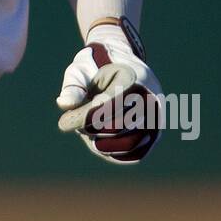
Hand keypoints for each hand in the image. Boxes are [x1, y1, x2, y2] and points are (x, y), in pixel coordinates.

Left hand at [55, 18, 161, 165]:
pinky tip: (98, 141)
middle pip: (118, 127)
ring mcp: (158, 117)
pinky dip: (113, 153)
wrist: (122, 66)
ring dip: (101, 142)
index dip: (83, 117)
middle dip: (92, 129)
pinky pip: (135, 154)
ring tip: (88, 130)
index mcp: (134, 76)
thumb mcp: (81, 69)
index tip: (63, 123)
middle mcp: (152, 98)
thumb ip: (73, 86)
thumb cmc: (96, 67)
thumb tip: (63, 104)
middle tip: (77, 124)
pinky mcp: (156, 134)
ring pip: (128, 143)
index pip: (108, 105)